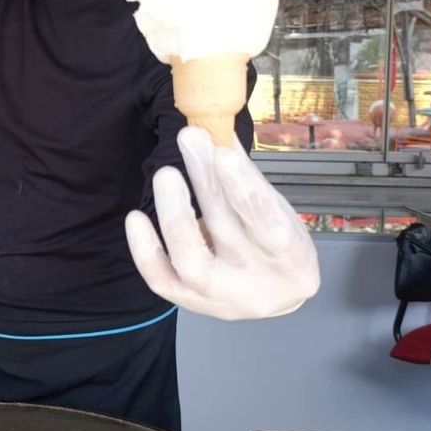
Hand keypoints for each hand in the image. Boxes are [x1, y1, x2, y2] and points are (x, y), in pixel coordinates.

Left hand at [125, 127, 319, 319]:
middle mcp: (255, 284)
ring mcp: (220, 298)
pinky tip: (137, 216)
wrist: (273, 296)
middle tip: (190, 138)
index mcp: (293, 262)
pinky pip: (161, 279)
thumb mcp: (276, 210)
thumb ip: (246, 175)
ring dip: (175, 212)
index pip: (270, 226)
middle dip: (206, 181)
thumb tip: (217, 128)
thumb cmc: (274, 246)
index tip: (223, 153)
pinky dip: (145, 249)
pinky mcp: (188, 302)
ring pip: (191, 259)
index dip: (245, 190)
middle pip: (226, 232)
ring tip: (167, 174)